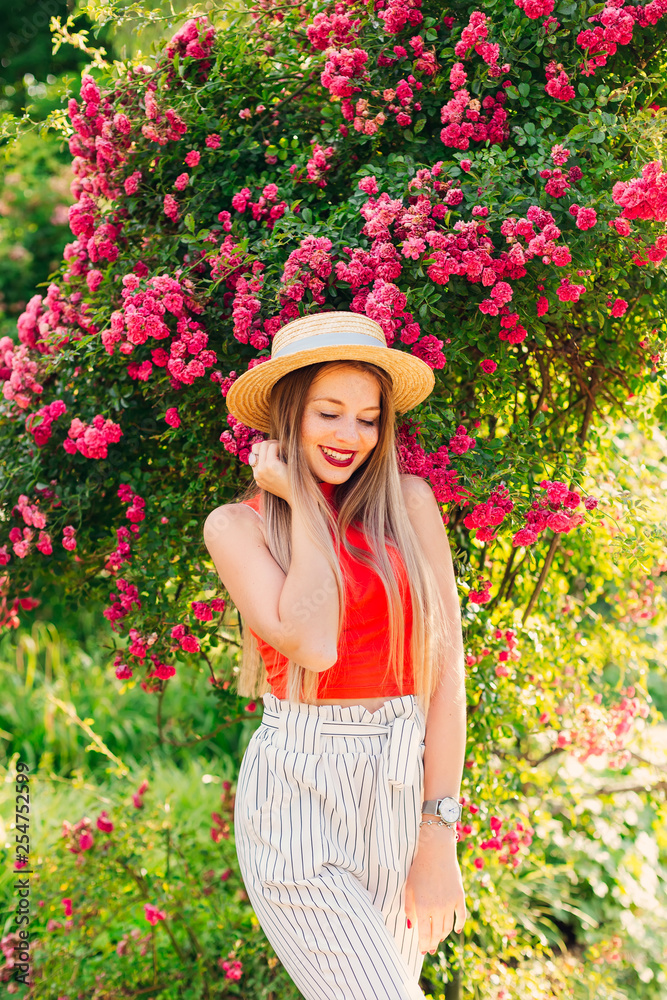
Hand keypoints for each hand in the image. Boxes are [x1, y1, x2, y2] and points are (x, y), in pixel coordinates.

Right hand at [249, 440, 292, 504]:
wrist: (298, 497)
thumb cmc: (292, 486)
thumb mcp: (278, 478)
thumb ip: (272, 468)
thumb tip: (271, 449)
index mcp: (258, 477)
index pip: (254, 455)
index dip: (265, 450)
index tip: (277, 450)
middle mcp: (257, 473)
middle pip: (257, 447)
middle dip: (269, 444)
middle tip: (281, 446)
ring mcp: (262, 469)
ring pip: (264, 445)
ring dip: (275, 443)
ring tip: (285, 448)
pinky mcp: (270, 465)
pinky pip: (272, 446)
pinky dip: (280, 445)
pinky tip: (287, 450)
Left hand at [405, 828, 465, 953]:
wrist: (436, 851)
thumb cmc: (418, 868)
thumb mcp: (408, 888)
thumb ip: (408, 909)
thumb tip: (411, 926)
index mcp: (422, 907)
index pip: (424, 934)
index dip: (423, 944)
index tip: (422, 950)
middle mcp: (437, 908)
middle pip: (436, 933)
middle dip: (433, 943)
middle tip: (430, 948)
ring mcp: (450, 903)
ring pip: (448, 927)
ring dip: (443, 935)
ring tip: (438, 938)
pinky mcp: (459, 897)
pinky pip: (461, 916)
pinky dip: (459, 925)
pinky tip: (456, 930)